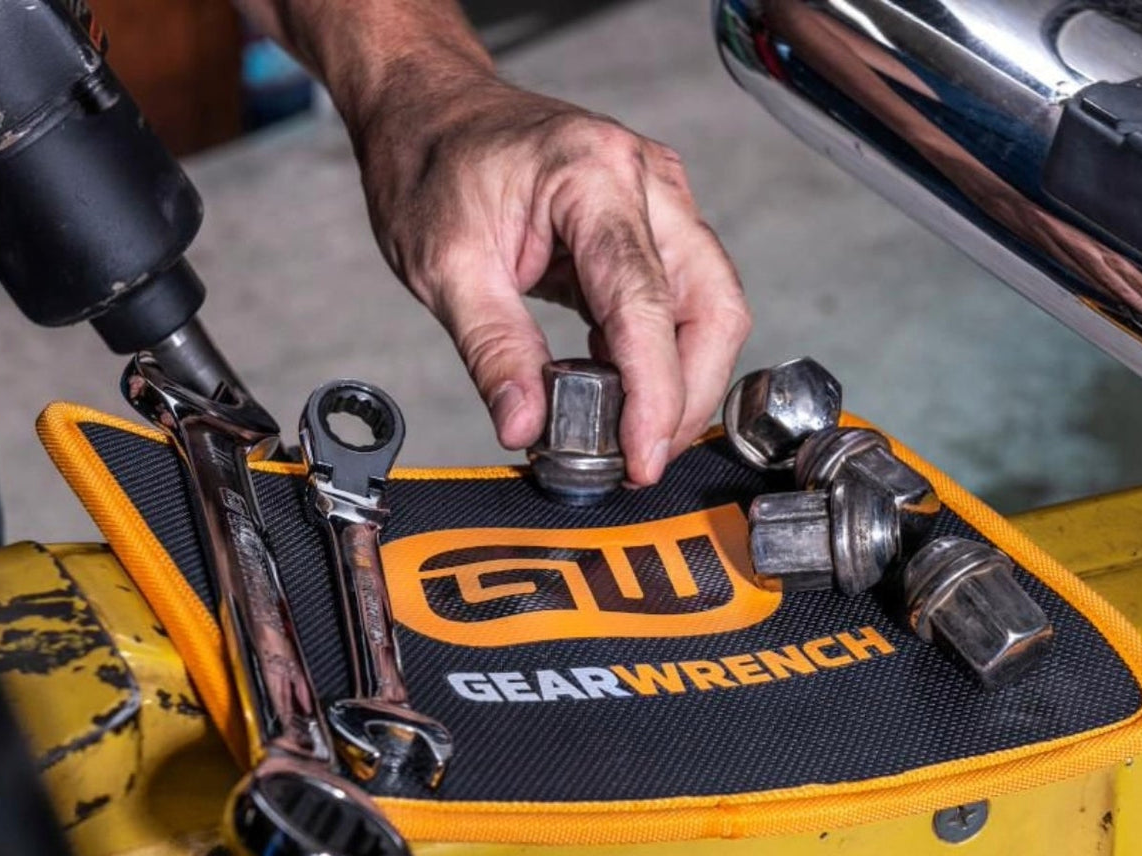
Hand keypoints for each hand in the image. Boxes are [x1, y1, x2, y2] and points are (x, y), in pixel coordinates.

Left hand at [353, 73, 751, 484]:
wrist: (430, 109)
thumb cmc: (432, 164)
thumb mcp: (443, 266)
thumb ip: (492, 350)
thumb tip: (526, 427)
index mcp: (592, 177)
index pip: (647, 305)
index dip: (655, 396)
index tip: (641, 460)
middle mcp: (646, 183)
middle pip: (711, 308)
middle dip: (686, 397)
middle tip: (638, 459)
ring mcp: (658, 203)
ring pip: (710, 309)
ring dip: (680, 382)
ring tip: (624, 433)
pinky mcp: (652, 228)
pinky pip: (681, 305)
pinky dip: (657, 359)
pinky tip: (614, 389)